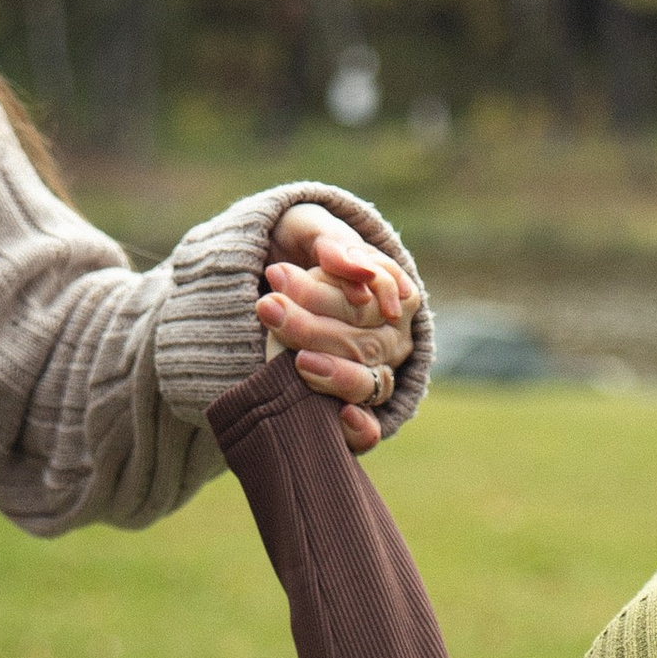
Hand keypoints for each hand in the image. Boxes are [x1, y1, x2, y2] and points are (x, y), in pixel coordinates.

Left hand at [258, 207, 416, 445]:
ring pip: (366, 382)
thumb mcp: (305, 228)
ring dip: (333, 374)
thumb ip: (327, 238)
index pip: (375, 294)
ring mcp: (374, 374)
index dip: (330, 291)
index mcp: (391, 289)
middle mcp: (390, 336)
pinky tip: (342, 418)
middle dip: (311, 326)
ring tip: (297, 361)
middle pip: (365, 340)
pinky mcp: (352, 408)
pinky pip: (368, 429)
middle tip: (266, 306)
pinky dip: (360, 429)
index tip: (278, 275)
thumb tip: (351, 266)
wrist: (269, 291)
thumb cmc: (295, 247)